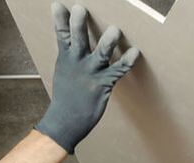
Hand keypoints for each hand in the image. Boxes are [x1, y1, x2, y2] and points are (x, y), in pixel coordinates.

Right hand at [35, 3, 139, 152]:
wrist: (67, 120)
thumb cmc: (67, 96)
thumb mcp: (64, 72)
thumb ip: (69, 55)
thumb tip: (70, 42)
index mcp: (66, 58)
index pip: (61, 35)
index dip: (60, 19)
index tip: (58, 5)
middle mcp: (78, 63)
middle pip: (78, 39)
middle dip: (79, 24)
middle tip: (80, 9)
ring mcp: (91, 73)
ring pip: (101, 53)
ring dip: (108, 41)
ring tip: (115, 30)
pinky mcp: (104, 84)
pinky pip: (119, 70)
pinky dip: (127, 61)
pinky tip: (135, 52)